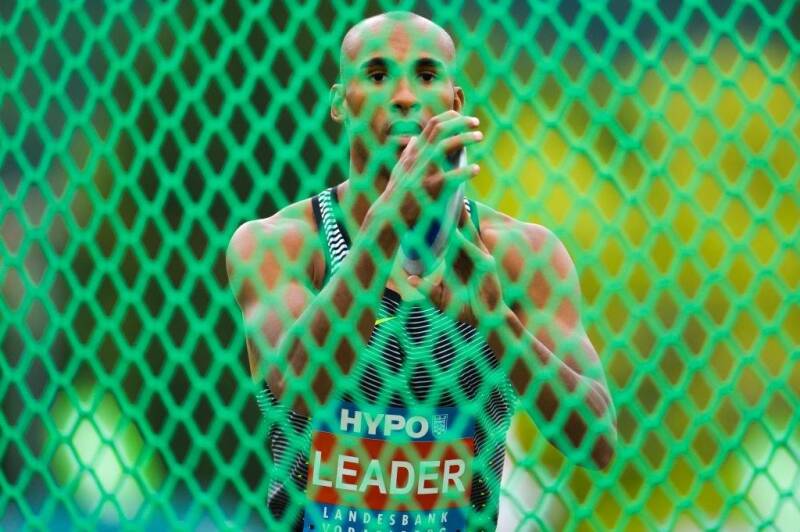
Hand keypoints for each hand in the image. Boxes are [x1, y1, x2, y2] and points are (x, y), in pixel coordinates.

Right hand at [379, 110, 483, 226]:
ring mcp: (424, 171)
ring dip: (465, 137)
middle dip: (461, 122)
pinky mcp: (430, 188)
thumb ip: (408, 153)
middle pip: (441, 129)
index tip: (464, 118)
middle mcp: (418, 156)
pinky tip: (476, 169)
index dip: (451, 117)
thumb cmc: (396, 193)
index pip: (433, 124)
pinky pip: (451, 176)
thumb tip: (412, 139)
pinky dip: (465, 171)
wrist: (390, 215)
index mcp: (415, 151)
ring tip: (479, 136)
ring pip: (446, 145)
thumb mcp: (400, 168)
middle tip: (476, 123)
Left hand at [407, 213, 503, 328]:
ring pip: (469, 236)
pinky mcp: (487, 268)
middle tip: (444, 194)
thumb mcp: (441, 299)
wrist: (486, 322)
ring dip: (462, 221)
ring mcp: (480, 259)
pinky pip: (474, 253)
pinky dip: (465, 244)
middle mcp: (470, 256)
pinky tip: (457, 234)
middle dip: (454, 213)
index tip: (432, 205)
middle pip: (461, 230)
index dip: (443, 222)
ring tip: (453, 204)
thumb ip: (427, 289)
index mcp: (460, 260)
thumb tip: (410, 279)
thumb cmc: (466, 310)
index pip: (451, 236)